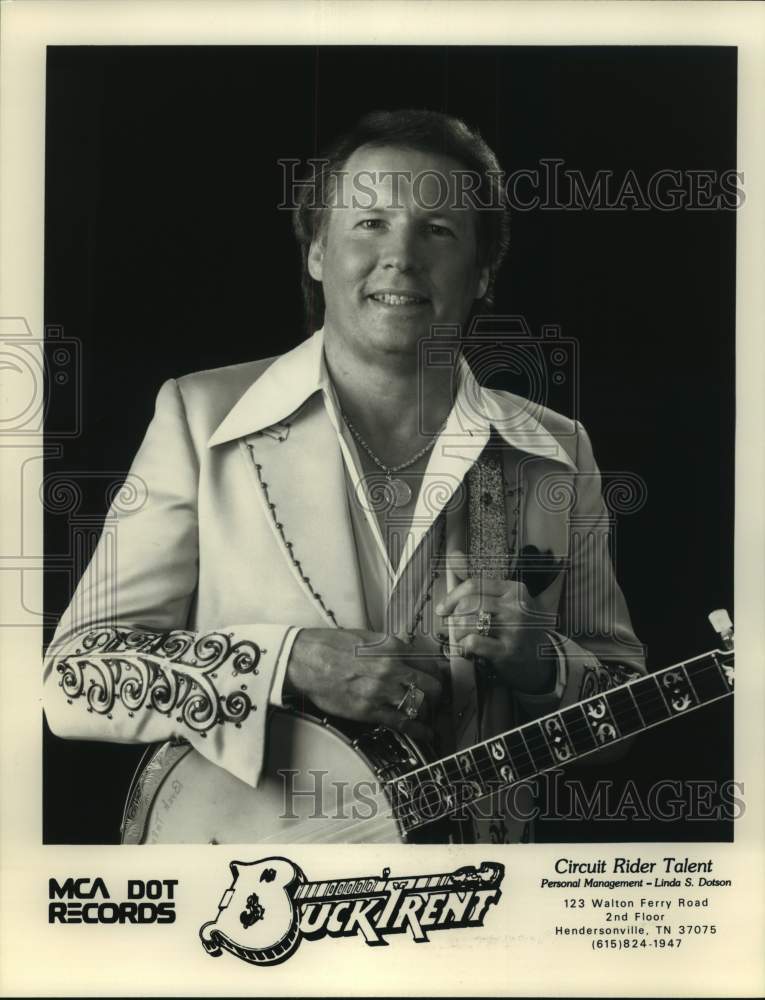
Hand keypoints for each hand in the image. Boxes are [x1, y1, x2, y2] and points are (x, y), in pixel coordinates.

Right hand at [285, 629, 442, 743]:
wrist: (306, 660)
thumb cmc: (331, 646)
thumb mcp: (368, 637)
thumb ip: (392, 647)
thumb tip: (409, 656)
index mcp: (392, 647)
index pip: (430, 663)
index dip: (437, 673)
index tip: (438, 678)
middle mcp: (391, 668)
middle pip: (431, 686)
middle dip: (437, 694)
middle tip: (437, 698)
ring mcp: (381, 691)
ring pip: (420, 705)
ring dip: (427, 711)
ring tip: (428, 714)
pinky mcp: (369, 710)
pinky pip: (402, 722)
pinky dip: (418, 730)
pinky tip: (425, 733)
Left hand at [435, 550, 555, 694]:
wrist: (539, 659)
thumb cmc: (516, 626)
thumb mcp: (505, 601)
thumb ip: (479, 584)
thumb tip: (453, 555)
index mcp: (515, 590)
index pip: (475, 585)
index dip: (452, 596)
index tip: (441, 608)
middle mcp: (517, 607)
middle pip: (469, 604)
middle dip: (454, 616)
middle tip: (453, 625)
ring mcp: (515, 629)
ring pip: (468, 623)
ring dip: (458, 632)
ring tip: (462, 637)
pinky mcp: (509, 650)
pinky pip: (474, 642)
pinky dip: (464, 645)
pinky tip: (468, 648)